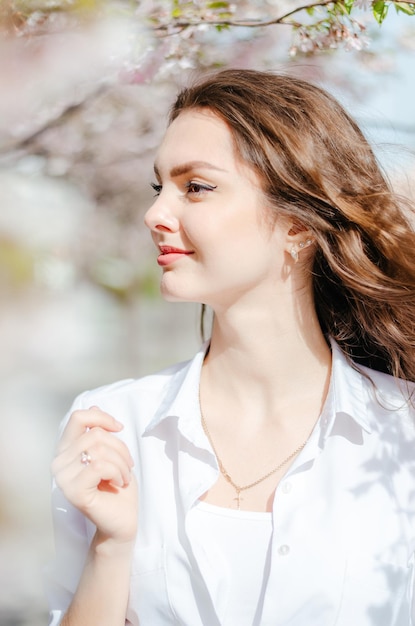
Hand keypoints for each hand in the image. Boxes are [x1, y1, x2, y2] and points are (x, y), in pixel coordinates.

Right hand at [52, 407, 137, 545]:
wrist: (121, 521)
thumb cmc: (116, 487)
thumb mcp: (111, 453)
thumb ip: (98, 432)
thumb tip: (93, 406)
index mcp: (66, 450)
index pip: (78, 417)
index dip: (102, 418)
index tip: (119, 428)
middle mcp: (59, 462)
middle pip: (95, 434)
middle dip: (120, 448)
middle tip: (128, 465)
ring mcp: (63, 478)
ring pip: (99, 450)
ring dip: (121, 462)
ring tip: (124, 476)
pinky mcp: (73, 491)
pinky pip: (99, 466)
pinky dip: (117, 472)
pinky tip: (119, 484)